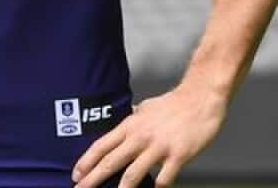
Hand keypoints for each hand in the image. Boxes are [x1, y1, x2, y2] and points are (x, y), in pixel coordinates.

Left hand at [71, 85, 225, 187]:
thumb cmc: (173, 104)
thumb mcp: (145, 108)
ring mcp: (159, 146)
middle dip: (93, 179)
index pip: (101, 146)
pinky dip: (157, 187)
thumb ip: (133, 119)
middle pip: (110, 162)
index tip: (76, 175)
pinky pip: (164, 178)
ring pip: (133, 174)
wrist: (200, 98)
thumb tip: (123, 123)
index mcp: (130, 125)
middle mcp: (140, 137)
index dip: (86, 162)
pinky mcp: (178, 155)